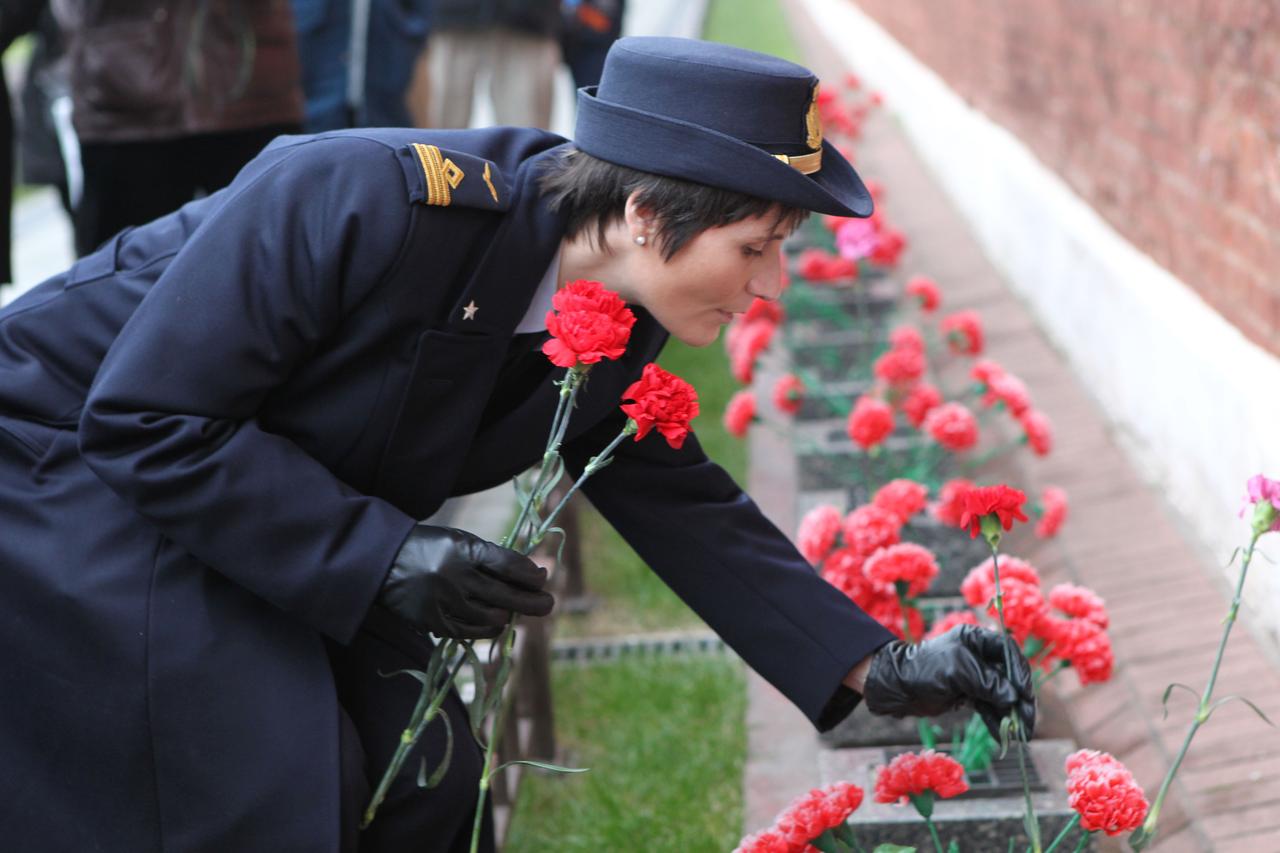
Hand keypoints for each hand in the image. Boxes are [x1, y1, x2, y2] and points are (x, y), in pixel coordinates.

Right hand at [377, 525, 554, 638]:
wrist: (383, 562)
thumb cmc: (431, 548)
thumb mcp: (460, 542)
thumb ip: (494, 558)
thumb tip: (533, 575)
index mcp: (462, 550)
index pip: (507, 565)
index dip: (530, 575)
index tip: (542, 579)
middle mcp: (454, 576)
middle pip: (504, 595)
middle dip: (533, 602)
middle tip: (548, 604)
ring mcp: (443, 602)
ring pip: (491, 618)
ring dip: (509, 616)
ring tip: (514, 611)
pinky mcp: (433, 621)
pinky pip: (471, 632)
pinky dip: (488, 628)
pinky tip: (496, 622)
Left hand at [861, 624, 1035, 737]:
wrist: (897, 686)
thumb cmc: (925, 668)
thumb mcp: (958, 670)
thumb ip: (987, 682)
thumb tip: (1013, 698)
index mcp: (976, 639)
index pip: (1009, 652)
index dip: (1020, 673)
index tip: (1025, 694)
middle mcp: (978, 655)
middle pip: (1009, 677)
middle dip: (1020, 700)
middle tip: (1029, 722)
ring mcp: (974, 676)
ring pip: (1001, 695)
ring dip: (1012, 715)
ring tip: (1022, 736)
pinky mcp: (968, 694)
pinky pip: (989, 707)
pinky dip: (997, 721)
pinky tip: (1005, 738)